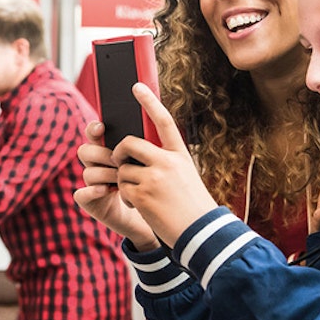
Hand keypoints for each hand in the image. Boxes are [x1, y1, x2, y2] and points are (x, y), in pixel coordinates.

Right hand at [75, 119, 157, 248]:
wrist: (155, 218)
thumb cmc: (156, 187)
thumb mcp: (155, 164)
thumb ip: (148, 146)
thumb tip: (151, 124)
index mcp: (110, 150)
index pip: (95, 133)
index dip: (94, 128)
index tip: (102, 126)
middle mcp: (98, 165)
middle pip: (85, 150)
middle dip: (101, 154)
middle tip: (119, 160)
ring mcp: (92, 184)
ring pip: (87, 172)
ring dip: (105, 174)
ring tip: (121, 180)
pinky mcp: (90, 202)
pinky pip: (81, 194)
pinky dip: (92, 190)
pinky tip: (106, 190)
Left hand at [105, 84, 218, 245]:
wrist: (201, 233)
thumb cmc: (192, 207)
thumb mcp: (185, 176)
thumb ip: (165, 162)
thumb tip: (138, 154)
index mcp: (180, 154)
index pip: (163, 121)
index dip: (149, 102)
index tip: (136, 86)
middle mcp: (167, 162)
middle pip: (130, 143)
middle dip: (119, 151)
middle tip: (119, 159)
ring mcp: (154, 177)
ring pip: (122, 169)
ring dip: (125, 182)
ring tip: (142, 196)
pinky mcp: (142, 194)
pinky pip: (121, 188)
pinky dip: (126, 197)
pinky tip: (141, 206)